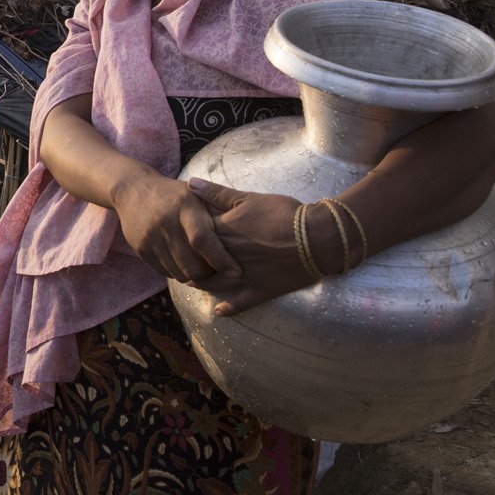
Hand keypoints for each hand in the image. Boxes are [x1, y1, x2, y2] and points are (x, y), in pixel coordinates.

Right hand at [110, 174, 241, 286]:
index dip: (221, 259)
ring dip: (195, 277)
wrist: (132, 190)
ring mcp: (150, 237)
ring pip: (179, 272)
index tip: (236, 272)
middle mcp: (165, 222)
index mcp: (184, 207)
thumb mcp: (195, 193)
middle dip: (210, 274)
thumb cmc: (174, 194)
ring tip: (205, 270)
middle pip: (192, 263)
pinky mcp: (140, 249)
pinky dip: (179, 273)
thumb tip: (249, 229)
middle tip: (221, 273)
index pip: (203, 239)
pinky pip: (165, 272)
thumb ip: (218, 208)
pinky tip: (186, 265)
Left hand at [187, 178, 314, 315]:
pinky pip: (241, 303)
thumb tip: (190, 183)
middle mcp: (227, 257)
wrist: (316, 237)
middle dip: (190, 260)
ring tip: (193, 280)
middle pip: (200, 261)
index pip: (194, 235)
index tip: (178, 234)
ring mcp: (243, 276)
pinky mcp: (260, 290)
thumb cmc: (283, 214)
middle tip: (182, 259)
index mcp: (223, 233)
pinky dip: (228, 308)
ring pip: (214, 283)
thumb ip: (217, 193)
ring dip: (202, 282)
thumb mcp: (248, 198)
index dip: (185, 235)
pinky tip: (218, 312)